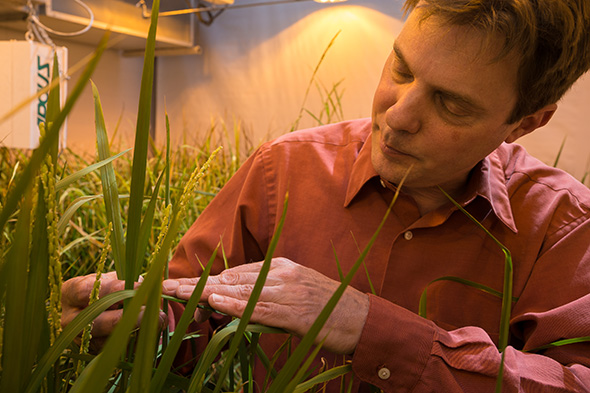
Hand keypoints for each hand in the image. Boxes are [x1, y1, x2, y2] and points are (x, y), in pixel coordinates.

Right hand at [61, 271, 166, 351]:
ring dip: (134, 332)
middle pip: (93, 322)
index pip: (86, 291)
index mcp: (70, 293)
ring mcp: (81, 339)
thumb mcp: (116, 277)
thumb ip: (129, 281)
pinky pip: (116, 351)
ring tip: (159, 320)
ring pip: (106, 341)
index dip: (113, 289)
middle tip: (148, 311)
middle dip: (122, 318)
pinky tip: (154, 330)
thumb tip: (153, 287)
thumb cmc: (111, 286)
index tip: (139, 287)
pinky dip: (138, 341)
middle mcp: (70, 319)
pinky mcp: (95, 353)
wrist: (108, 305)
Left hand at [162, 258, 369, 353]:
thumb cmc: (326, 308)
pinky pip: (260, 308)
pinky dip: (236, 305)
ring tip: (177, 292)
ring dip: (205, 292)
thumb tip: (236, 301)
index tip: (178, 282)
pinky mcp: (295, 311)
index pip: (233, 273)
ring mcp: (288, 291)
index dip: (203, 279)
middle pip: (229, 278)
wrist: (361, 318)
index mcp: (279, 268)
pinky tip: (214, 304)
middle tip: (163, 284)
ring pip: (239, 291)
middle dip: (194, 282)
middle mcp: (280, 274)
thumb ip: (267, 294)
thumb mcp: (295, 293)